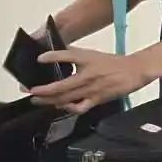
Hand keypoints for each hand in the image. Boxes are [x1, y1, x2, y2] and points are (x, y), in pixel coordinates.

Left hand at [29, 48, 153, 113]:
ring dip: (49, 100)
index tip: (39, 59)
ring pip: (66, 98)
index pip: (66, 56)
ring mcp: (91, 90)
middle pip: (60, 86)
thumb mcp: (91, 54)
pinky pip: (79, 107)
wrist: (133, 71)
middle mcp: (87, 75)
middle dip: (42, 90)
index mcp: (86, 60)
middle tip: (28, 89)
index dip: (52, 57)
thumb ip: (73, 54)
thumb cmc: (111, 62)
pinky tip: (59, 106)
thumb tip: (54, 53)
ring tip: (36, 99)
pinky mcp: (96, 100)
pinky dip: (67, 108)